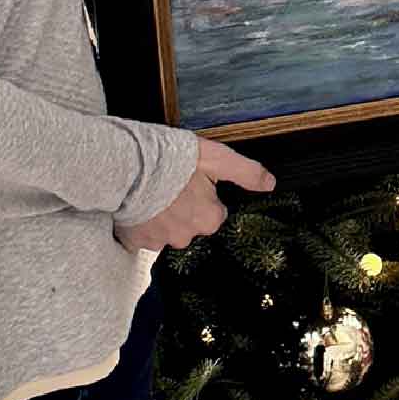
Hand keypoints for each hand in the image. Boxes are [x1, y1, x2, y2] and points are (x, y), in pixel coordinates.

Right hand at [114, 137, 274, 252]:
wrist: (128, 165)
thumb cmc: (173, 158)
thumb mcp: (217, 157)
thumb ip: (246, 172)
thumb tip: (270, 184)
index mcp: (210, 218)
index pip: (214, 213)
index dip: (204, 195)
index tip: (191, 181)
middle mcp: (187, 235)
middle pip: (190, 224)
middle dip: (183, 209)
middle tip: (170, 185)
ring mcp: (160, 241)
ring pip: (165, 231)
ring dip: (160, 217)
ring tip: (151, 192)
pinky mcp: (134, 241)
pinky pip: (141, 238)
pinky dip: (139, 225)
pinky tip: (136, 205)